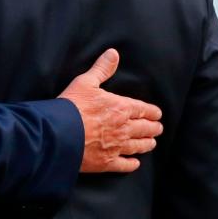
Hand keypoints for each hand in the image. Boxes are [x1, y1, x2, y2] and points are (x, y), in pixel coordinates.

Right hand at [59, 48, 162, 172]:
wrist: (59, 133)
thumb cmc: (72, 106)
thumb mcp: (85, 82)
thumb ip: (101, 69)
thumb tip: (113, 53)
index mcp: (120, 108)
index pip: (143, 110)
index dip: (152, 112)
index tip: (157, 114)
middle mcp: (123, 128)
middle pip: (144, 129)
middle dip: (153, 128)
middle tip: (158, 128)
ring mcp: (116, 147)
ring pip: (138, 146)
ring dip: (146, 144)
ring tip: (151, 143)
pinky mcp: (107, 162)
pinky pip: (125, 165)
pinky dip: (132, 164)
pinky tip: (135, 163)